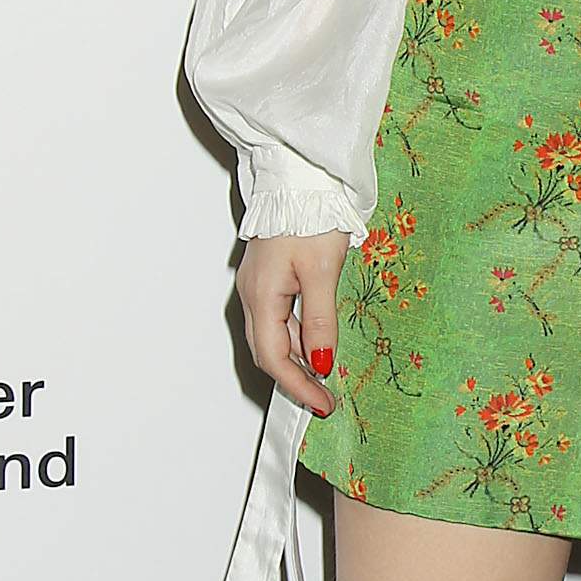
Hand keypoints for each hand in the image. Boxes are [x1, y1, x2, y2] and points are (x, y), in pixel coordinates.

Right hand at [233, 231, 351, 417]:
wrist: (300, 177)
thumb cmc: (310, 215)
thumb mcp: (324, 271)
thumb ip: (321, 319)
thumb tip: (321, 361)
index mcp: (262, 296)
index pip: (274, 358)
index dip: (299, 386)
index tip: (323, 404)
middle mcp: (253, 294)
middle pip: (269, 351)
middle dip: (297, 379)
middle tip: (326, 397)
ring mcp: (259, 286)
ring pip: (275, 336)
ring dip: (298, 360)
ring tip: (326, 377)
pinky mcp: (271, 276)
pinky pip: (280, 318)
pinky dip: (298, 338)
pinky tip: (318, 342)